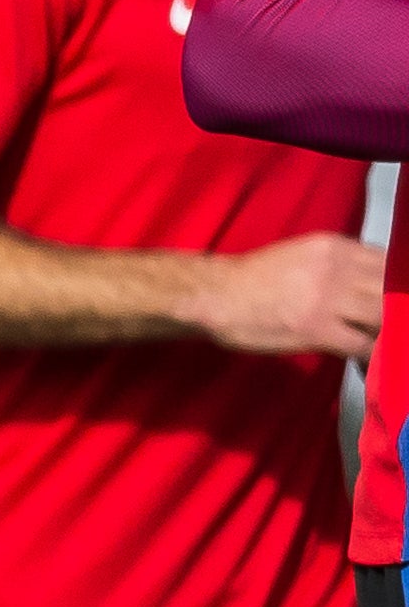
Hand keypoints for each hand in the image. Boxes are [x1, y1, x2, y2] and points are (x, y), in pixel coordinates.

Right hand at [194, 231, 382, 358]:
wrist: (215, 296)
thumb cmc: (252, 279)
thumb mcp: (301, 254)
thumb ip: (336, 263)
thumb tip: (366, 284)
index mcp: (334, 247)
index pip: (390, 263)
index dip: (397, 285)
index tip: (392, 301)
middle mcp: (336, 269)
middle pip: (393, 290)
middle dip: (395, 310)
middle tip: (388, 326)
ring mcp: (328, 299)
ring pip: (383, 317)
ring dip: (386, 334)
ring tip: (379, 344)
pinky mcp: (317, 329)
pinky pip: (362, 344)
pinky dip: (370, 355)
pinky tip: (363, 360)